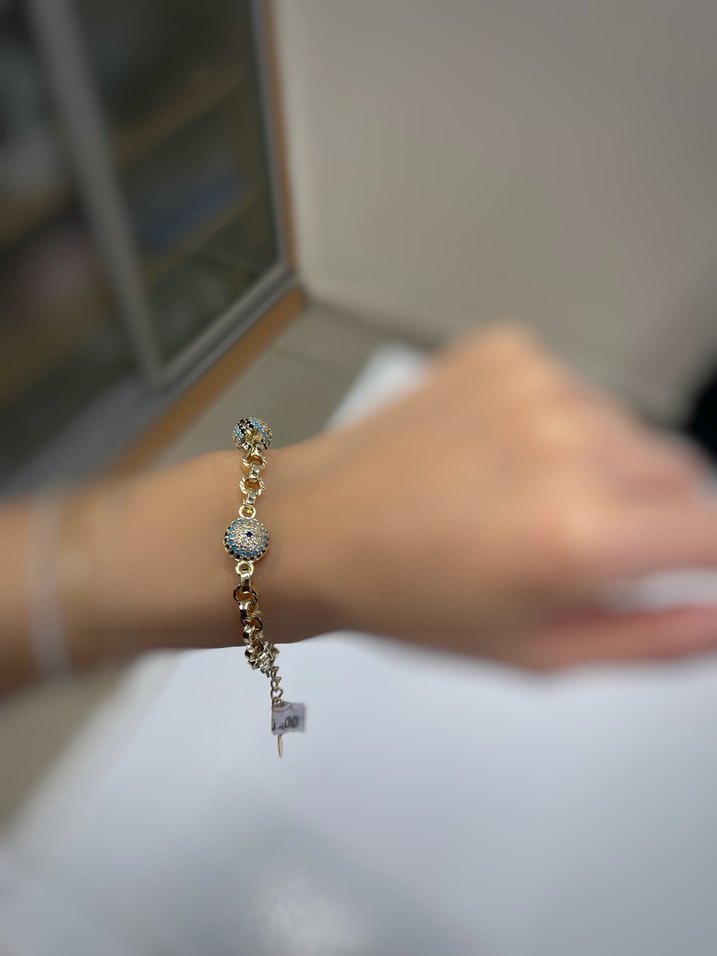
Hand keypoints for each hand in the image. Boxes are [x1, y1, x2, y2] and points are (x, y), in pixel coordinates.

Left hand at [270, 325, 716, 669]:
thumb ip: (650, 640)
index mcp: (578, 531)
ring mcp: (537, 385)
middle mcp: (567, 443)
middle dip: (654, 517)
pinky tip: (500, 456)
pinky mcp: (508, 352)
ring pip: (630, 431)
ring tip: (525, 499)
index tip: (694, 563)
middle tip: (580, 546)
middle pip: (682, 474)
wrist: (317, 525)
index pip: (715, 530)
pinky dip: (559, 426)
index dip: (711, 553)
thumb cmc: (406, 596)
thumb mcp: (536, 651)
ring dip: (604, 468)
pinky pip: (578, 393)